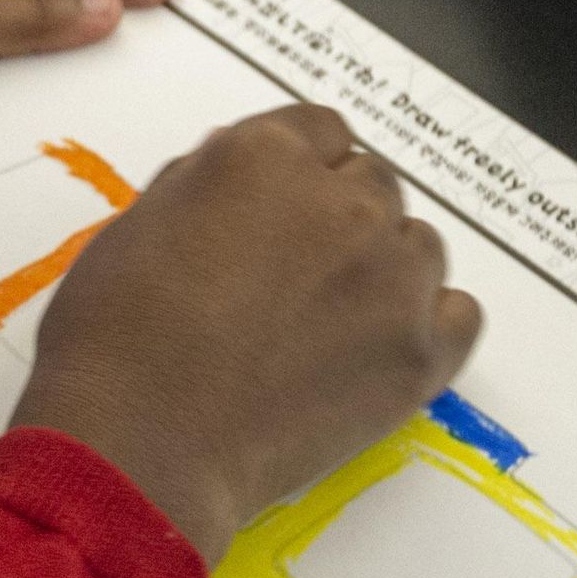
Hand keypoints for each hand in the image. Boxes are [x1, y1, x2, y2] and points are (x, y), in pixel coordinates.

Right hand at [13, 105, 480, 565]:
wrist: (143, 445)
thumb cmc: (115, 339)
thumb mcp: (138, 224)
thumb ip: (205, 185)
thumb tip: (242, 182)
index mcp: (265, 158)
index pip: (320, 132)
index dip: (298, 172)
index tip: (279, 211)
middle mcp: (342, 202)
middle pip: (374, 183)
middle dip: (341, 217)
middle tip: (296, 275)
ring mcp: (391, 277)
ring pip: (420, 244)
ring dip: (385, 268)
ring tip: (329, 321)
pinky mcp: (420, 353)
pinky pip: (461, 312)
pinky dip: (431, 322)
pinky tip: (382, 345)